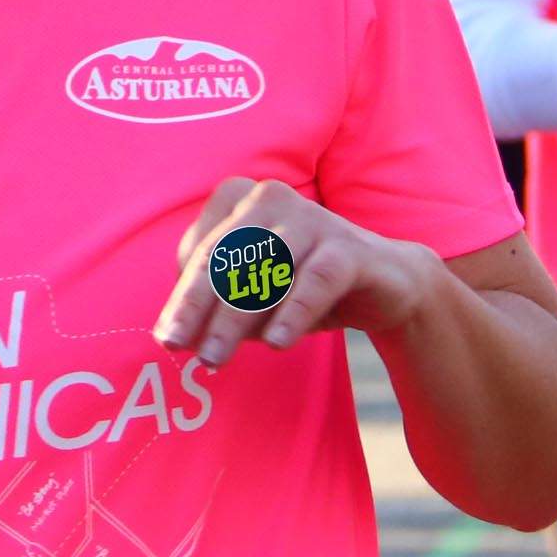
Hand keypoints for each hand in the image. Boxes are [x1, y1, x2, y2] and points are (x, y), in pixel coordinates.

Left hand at [153, 176, 413, 368]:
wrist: (387, 284)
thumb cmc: (304, 285)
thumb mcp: (255, 297)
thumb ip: (216, 310)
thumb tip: (174, 337)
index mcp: (241, 200)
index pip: (199, 252)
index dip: (181, 297)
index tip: (169, 337)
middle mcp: (272, 198)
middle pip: (223, 257)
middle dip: (195, 306)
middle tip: (174, 346)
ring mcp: (312, 219)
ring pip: (263, 269)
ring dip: (234, 317)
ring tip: (214, 357)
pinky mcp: (349, 247)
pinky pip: (316, 279)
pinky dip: (294, 311)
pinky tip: (277, 343)